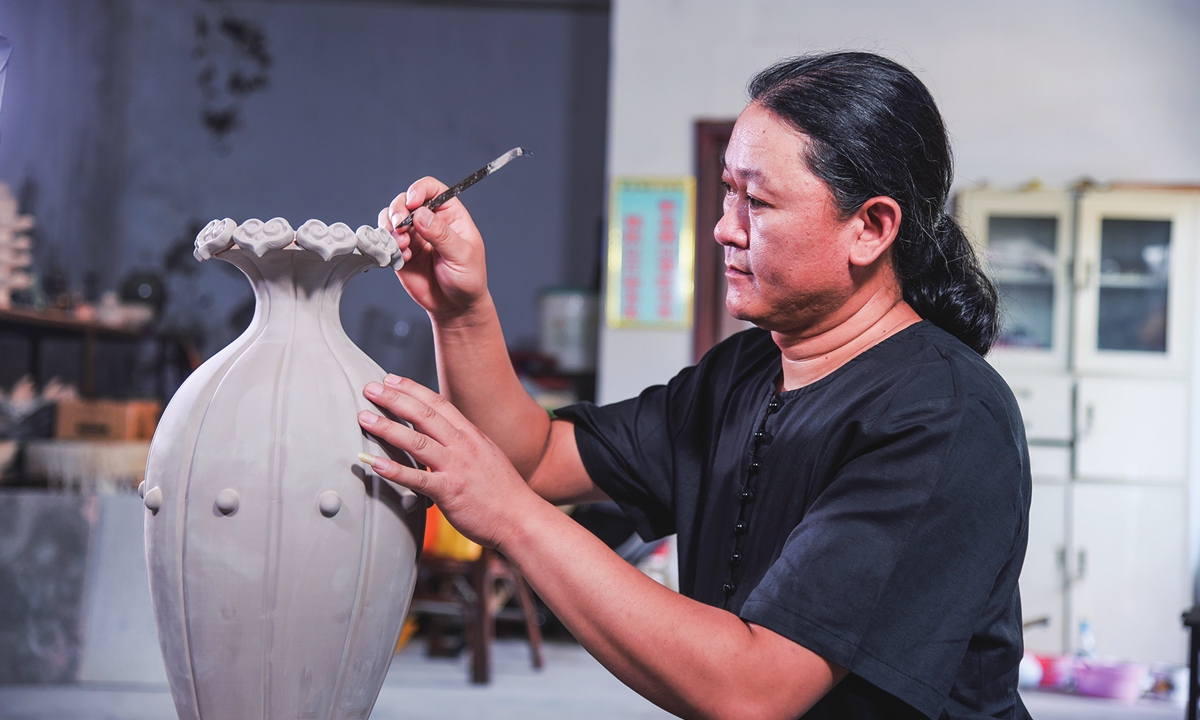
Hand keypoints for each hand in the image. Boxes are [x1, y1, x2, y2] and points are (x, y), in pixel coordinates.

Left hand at [357, 374, 538, 548]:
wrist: (521, 518)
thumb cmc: (503, 492)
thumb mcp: (487, 455)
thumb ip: (464, 443)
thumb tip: (442, 435)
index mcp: (471, 434)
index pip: (438, 403)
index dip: (412, 389)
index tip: (391, 379)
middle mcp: (463, 445)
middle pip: (423, 415)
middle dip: (394, 398)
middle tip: (370, 388)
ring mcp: (456, 467)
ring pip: (416, 441)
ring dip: (387, 428)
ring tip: (364, 418)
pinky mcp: (450, 492)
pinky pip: (417, 479)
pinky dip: (394, 470)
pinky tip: (375, 464)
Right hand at [379, 177, 490, 322]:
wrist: (455, 306)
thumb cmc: (467, 279)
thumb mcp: (462, 255)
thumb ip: (441, 234)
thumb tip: (421, 214)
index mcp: (450, 215)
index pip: (432, 189)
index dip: (419, 190)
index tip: (412, 202)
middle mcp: (430, 221)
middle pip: (406, 200)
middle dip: (398, 209)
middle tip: (400, 226)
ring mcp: (414, 235)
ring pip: (392, 217)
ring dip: (391, 227)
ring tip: (402, 245)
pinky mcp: (401, 251)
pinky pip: (386, 239)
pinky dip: (387, 244)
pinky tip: (402, 256)